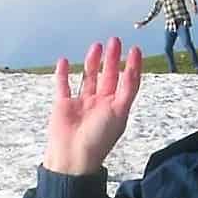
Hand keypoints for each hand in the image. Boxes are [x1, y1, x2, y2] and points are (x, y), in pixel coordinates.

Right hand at [44, 37, 141, 173]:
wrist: (73, 157)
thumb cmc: (99, 138)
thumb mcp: (119, 112)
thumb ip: (127, 89)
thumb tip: (133, 68)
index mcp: (115, 107)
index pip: (126, 82)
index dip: (132, 66)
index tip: (135, 49)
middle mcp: (100, 103)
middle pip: (108, 76)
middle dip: (112, 59)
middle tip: (114, 40)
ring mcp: (81, 103)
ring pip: (88, 77)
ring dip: (92, 62)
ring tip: (96, 46)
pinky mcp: (63, 105)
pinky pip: (63, 85)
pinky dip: (63, 73)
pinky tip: (64, 60)